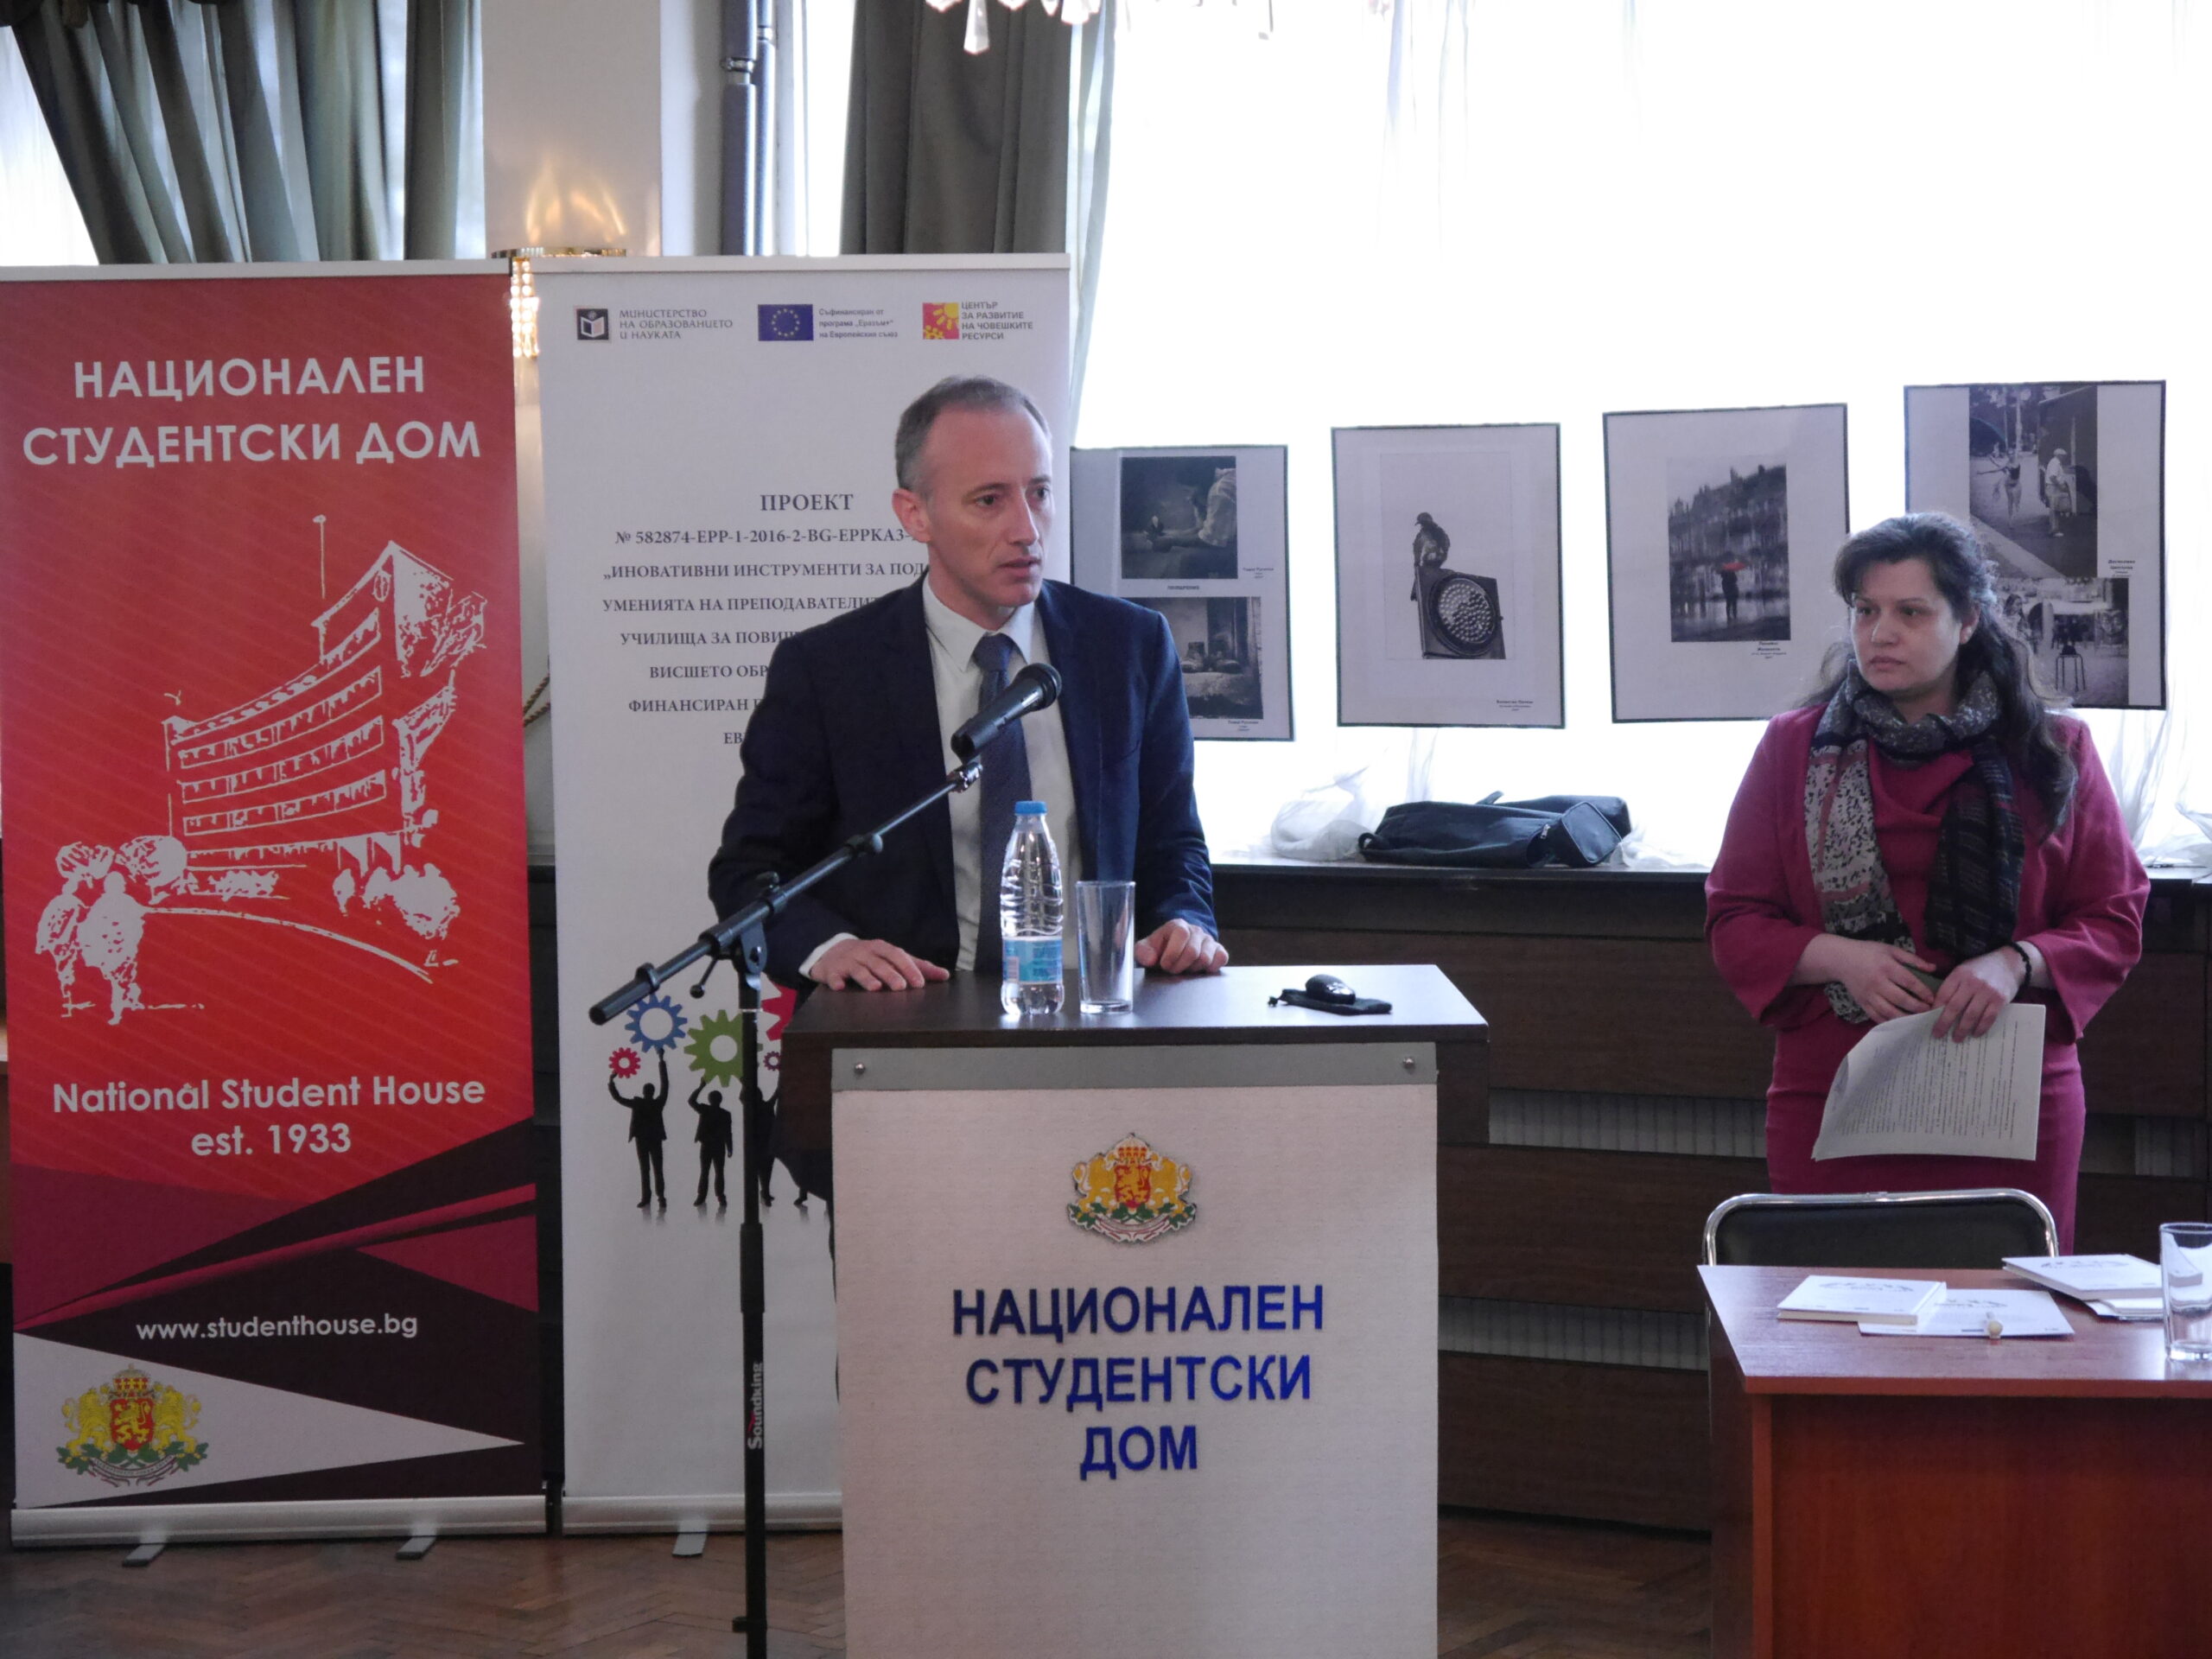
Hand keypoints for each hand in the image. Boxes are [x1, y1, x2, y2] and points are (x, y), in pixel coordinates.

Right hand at [810, 937, 948, 990]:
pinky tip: (840, 987)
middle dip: (890, 975)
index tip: (919, 983)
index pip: (897, 956)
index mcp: (882, 949)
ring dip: (867, 978)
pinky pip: (833, 976)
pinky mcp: (831, 971)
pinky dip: (836, 981)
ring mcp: (848, 961)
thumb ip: (918, 966)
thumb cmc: (869, 958)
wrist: (832, 952)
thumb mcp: (892, 959)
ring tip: (876, 988)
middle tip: (901, 987)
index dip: (908, 968)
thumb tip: (945, 975)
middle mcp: (865, 953)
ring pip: (858, 969)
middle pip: (879, 963)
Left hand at [1134, 919, 1228, 974]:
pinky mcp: (1218, 950)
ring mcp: (1208, 940)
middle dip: (1180, 966)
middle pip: (1193, 952)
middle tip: (1172, 969)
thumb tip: (1151, 959)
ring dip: (1192, 969)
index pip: (1182, 934)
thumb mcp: (1146, 948)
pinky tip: (1199, 969)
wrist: (1174, 948)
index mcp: (1177, 926)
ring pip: (1206, 959)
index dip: (1172, 953)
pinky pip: (1221, 959)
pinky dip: (1210, 968)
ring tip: (1184, 968)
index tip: (1164, 964)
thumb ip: (1143, 951)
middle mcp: (1195, 931)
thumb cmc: (1159, 950)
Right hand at [1798, 934, 1938, 1022]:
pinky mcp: (1862, 1002)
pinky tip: (1899, 1023)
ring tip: (1916, 1020)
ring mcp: (1868, 994)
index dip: (1923, 992)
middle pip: (1901, 999)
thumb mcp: (1890, 949)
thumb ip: (1912, 959)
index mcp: (1886, 967)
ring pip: (1889, 1011)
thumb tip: (1933, 968)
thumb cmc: (1868, 952)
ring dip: (1905, 1018)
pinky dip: (1889, 1022)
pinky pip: (1876, 1016)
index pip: (1909, 982)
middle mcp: (1877, 982)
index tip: (1932, 998)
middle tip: (1928, 1011)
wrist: (1840, 959)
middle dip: (1917, 1007)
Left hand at [1930, 949, 2026, 1041]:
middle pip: (1954, 1007)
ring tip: (1956, 1038)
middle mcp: (1972, 983)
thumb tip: (1937, 1007)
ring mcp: (1987, 991)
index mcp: (1959, 974)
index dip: (1935, 1010)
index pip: (1943, 995)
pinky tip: (1975, 1034)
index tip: (1929, 1021)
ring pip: (1971, 1015)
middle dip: (1944, 1023)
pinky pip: (1988, 1018)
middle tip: (1938, 1035)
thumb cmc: (1981, 969)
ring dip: (1962, 1029)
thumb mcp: (1963, 970)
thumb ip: (1952, 986)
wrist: (2010, 962)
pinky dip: (1980, 1028)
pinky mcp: (2000, 1000)